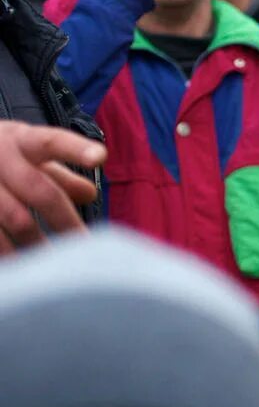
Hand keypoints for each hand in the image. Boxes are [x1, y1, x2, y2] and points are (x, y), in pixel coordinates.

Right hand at [0, 121, 106, 254]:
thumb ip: (59, 174)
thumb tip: (90, 195)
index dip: (76, 149)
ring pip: (17, 220)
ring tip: (58, 265)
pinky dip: (9, 253)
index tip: (100, 157)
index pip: (51, 142)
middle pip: (40, 191)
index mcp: (20, 140)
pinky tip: (24, 266)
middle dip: (66, 221)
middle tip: (86, 246)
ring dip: (40, 244)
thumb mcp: (25, 154)